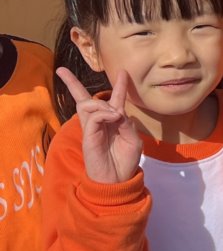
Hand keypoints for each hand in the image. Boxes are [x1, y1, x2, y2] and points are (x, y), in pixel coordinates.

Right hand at [56, 68, 142, 184]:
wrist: (117, 179)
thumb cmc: (126, 160)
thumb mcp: (133, 139)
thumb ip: (127, 123)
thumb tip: (116, 111)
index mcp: (114, 121)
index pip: (114, 100)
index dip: (119, 85)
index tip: (123, 71)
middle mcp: (100, 122)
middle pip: (86, 99)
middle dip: (73, 84)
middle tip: (61, 70)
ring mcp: (92, 129)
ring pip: (89, 104)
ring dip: (103, 104)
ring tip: (116, 114)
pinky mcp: (88, 136)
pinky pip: (93, 117)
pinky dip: (104, 113)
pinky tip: (114, 117)